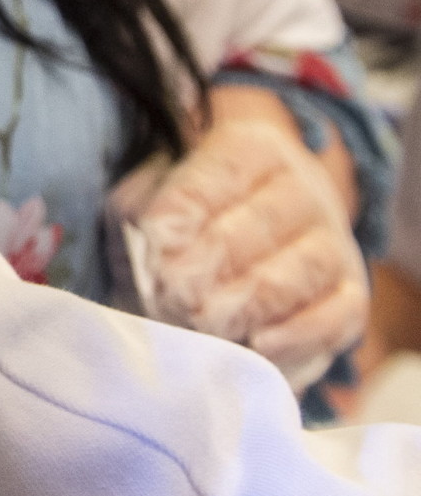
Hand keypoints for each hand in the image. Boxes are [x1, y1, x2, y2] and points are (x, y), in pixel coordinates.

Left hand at [120, 102, 366, 392]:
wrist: (259, 235)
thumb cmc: (193, 214)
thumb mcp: (156, 192)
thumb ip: (143, 207)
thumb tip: (153, 241)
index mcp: (252, 149)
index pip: (219, 173)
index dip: (183, 211)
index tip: (153, 244)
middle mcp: (302, 189)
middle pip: (261, 223)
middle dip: (210, 264)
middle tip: (172, 294)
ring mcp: (333, 242)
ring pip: (303, 269)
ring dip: (249, 302)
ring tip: (203, 322)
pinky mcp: (352, 294)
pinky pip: (338, 315)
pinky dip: (300, 334)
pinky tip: (258, 345)